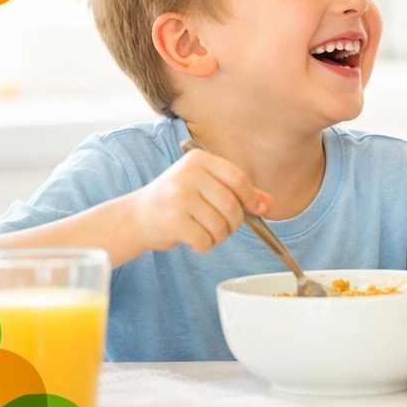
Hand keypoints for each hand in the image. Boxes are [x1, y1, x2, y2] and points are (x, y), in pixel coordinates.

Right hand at [129, 149, 272, 254]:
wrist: (138, 216)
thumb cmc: (179, 201)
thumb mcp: (208, 187)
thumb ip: (240, 193)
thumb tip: (269, 204)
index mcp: (200, 160)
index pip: (238, 178)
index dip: (251, 198)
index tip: (256, 210)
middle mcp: (188, 174)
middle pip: (231, 205)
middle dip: (234, 223)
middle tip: (225, 227)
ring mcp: (178, 196)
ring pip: (220, 225)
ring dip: (219, 236)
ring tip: (207, 232)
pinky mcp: (171, 220)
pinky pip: (204, 240)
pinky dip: (204, 246)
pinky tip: (194, 239)